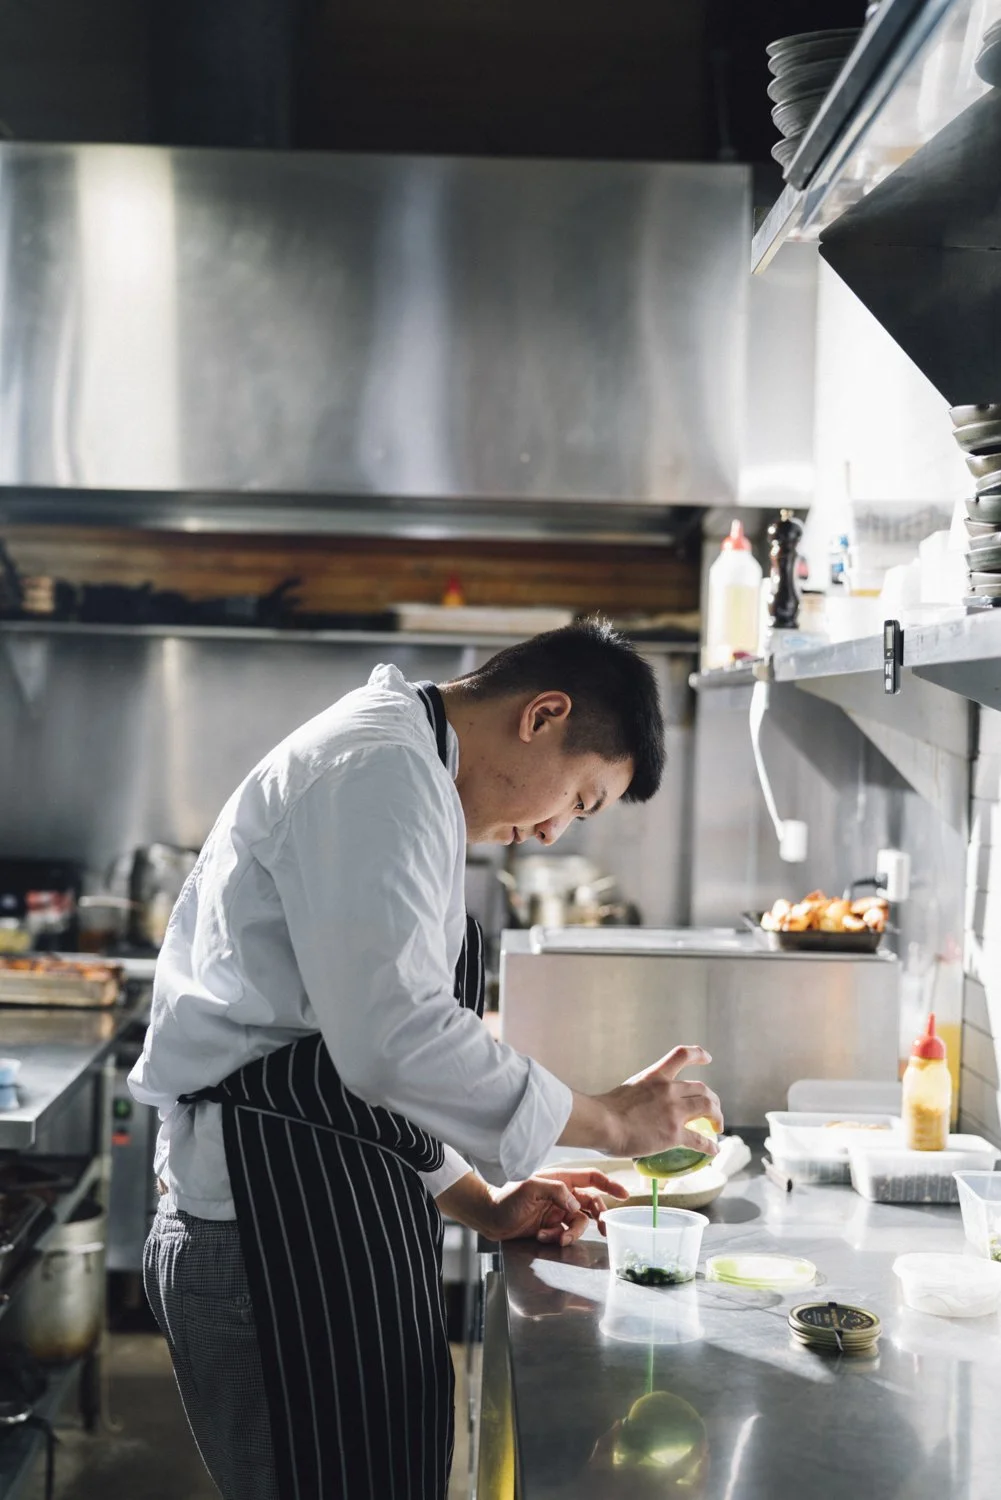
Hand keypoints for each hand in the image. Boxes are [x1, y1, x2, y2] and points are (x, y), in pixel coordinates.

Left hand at [489, 1169, 627, 1246]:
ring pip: (579, 1223)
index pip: (591, 1178)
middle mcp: (562, 1195)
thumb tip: (577, 1204)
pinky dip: (557, 1238)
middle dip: (598, 1217)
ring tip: (556, 1238)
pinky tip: (542, 1237)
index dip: (609, 1185)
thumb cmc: (506, 1196)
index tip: (625, 1195)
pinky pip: (565, 1234)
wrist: (489, 1217)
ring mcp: (557, 1212)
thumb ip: (556, 1191)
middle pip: (591, 1204)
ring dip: (572, 1233)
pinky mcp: (551, 1227)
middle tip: (602, 1229)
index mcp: (560, 1179)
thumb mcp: (530, 1187)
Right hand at [594, 1045, 722, 1159]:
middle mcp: (669, 1090)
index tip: (707, 1057)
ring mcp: (674, 1111)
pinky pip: (699, 1139)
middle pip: (703, 1089)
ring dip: (717, 1118)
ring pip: (708, 1108)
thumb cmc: (606, 1109)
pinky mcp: (674, 1133)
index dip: (698, 1054)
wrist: (603, 1122)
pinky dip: (709, 1145)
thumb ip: (642, 1094)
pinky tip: (713, 1150)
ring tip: (718, 1127)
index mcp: (655, 1076)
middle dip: (713, 1100)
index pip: (682, 1055)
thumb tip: (640, 1108)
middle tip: (713, 1111)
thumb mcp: (628, 1089)